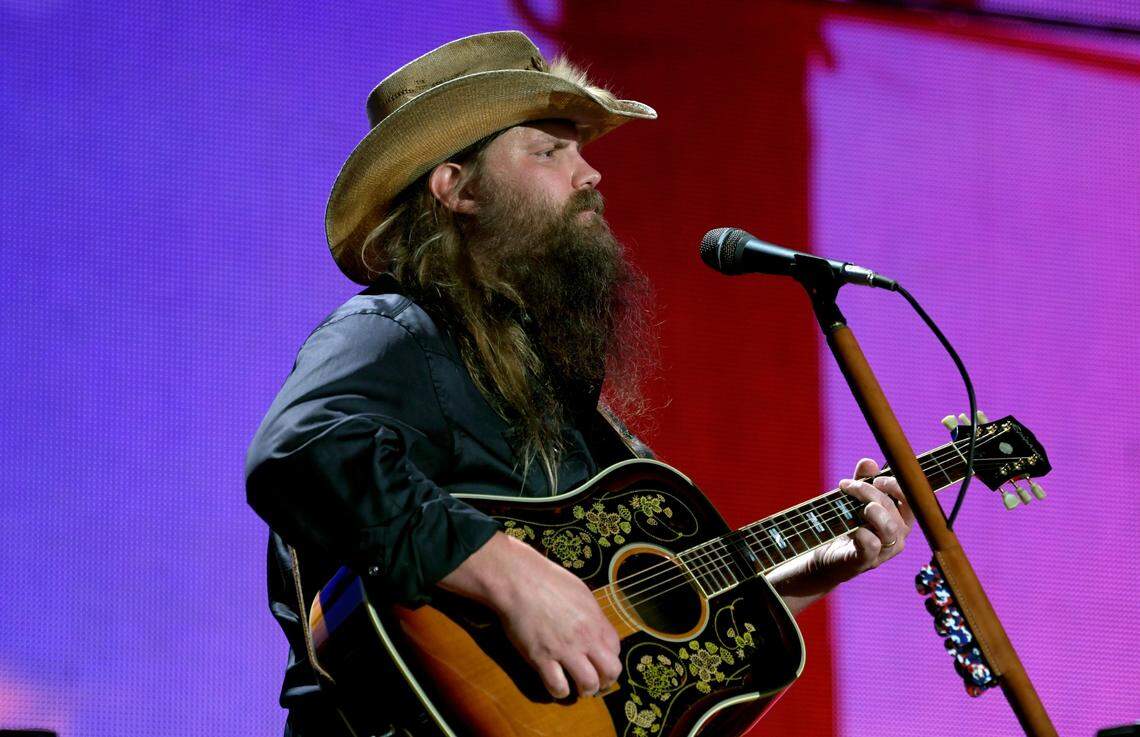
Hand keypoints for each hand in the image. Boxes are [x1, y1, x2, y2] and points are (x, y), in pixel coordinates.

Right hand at [438, 532, 620, 698]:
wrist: (519, 580)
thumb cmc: (546, 580)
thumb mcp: (579, 592)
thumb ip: (591, 613)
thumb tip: (595, 627)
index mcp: (595, 619)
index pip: (616, 649)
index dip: (609, 658)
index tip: (598, 661)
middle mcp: (585, 637)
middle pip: (611, 671)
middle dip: (604, 680)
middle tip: (593, 680)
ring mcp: (564, 649)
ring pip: (588, 684)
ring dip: (585, 690)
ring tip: (576, 687)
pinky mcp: (541, 658)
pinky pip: (558, 687)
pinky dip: (559, 691)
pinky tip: (556, 684)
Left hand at [823, 457, 914, 578]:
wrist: (824, 553)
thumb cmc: (845, 525)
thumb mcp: (853, 499)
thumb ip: (862, 481)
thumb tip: (868, 462)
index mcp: (899, 520)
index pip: (911, 500)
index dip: (896, 486)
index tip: (876, 479)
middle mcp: (897, 537)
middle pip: (893, 508)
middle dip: (870, 492)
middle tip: (848, 486)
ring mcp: (883, 552)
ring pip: (890, 528)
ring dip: (871, 510)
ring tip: (854, 507)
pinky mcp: (865, 561)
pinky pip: (872, 546)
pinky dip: (863, 534)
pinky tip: (853, 529)